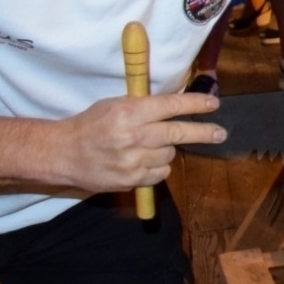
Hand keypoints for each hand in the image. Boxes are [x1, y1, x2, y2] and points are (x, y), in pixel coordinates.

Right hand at [52, 92, 224, 191]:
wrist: (63, 154)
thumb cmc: (91, 124)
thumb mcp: (114, 105)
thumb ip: (144, 105)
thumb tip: (177, 103)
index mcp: (128, 112)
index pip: (170, 106)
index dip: (195, 104)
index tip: (214, 104)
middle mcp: (133, 136)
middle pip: (178, 133)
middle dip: (204, 132)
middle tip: (220, 133)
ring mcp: (132, 161)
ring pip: (170, 154)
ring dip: (166, 149)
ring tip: (147, 145)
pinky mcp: (130, 180)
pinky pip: (160, 173)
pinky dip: (157, 167)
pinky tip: (141, 160)